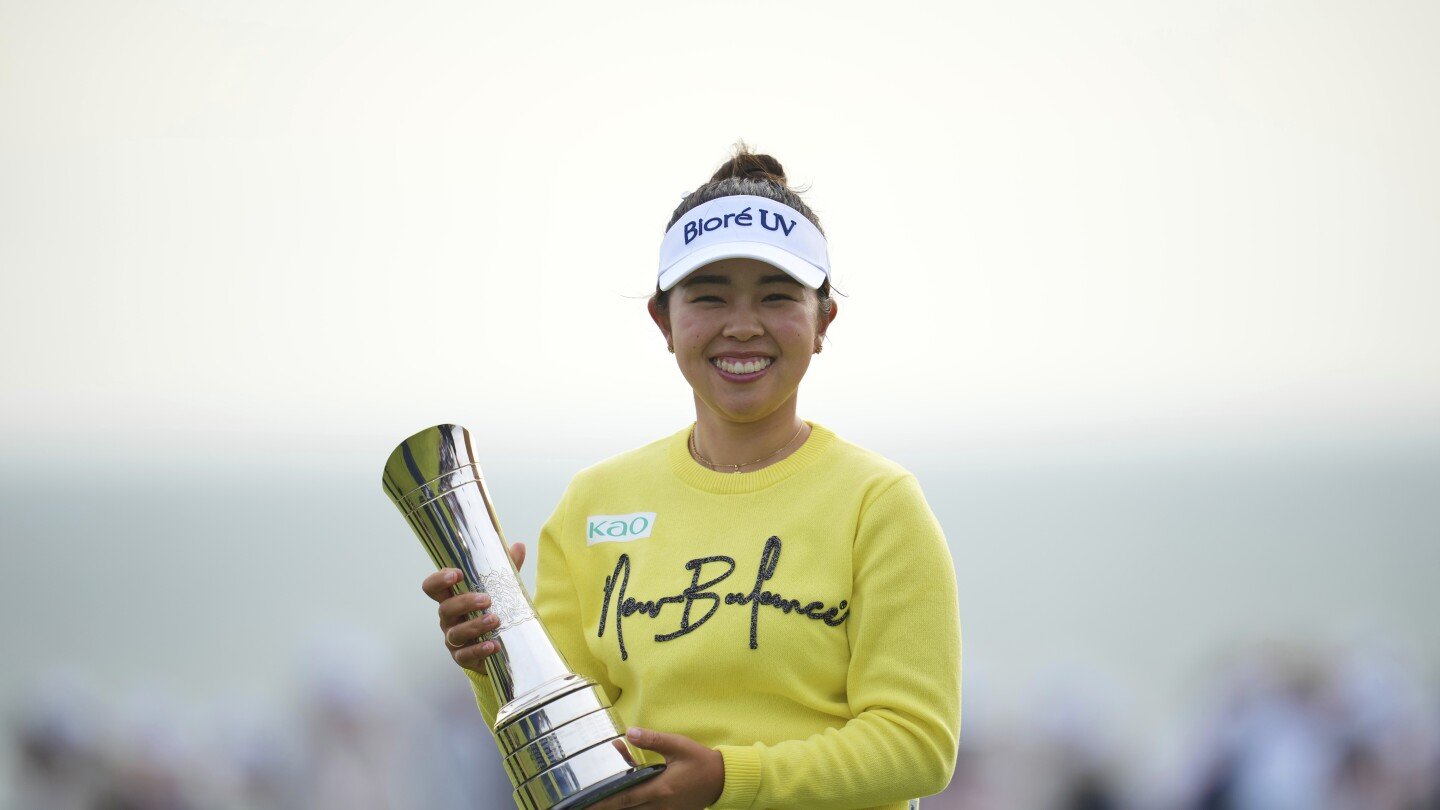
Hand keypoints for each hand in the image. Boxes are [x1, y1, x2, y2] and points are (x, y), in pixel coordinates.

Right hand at [419, 542, 525, 673]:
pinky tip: (494, 645)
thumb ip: (507, 569)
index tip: (457, 573)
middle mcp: (448, 618)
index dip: (439, 580)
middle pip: (445, 608)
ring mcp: (453, 639)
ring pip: (456, 633)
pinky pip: (465, 655)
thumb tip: (519, 546)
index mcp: (452, 598)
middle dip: (464, 602)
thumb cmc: (494, 610)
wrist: (499, 644)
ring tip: (495, 620)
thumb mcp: (501, 589)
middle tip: (487, 599)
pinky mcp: (463, 657)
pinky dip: (479, 650)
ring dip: (475, 625)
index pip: (433, 587)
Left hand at [589, 727, 723, 809]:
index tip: (587, 802)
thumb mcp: (677, 745)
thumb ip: (652, 740)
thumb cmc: (700, 761)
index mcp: (660, 788)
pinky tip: (628, 799)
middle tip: (586, 806)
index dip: (605, 801)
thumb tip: (629, 733)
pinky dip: (635, 806)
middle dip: (606, 808)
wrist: (723, 780)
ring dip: (620, 807)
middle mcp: (661, 804)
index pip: (625, 797)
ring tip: (602, 803)